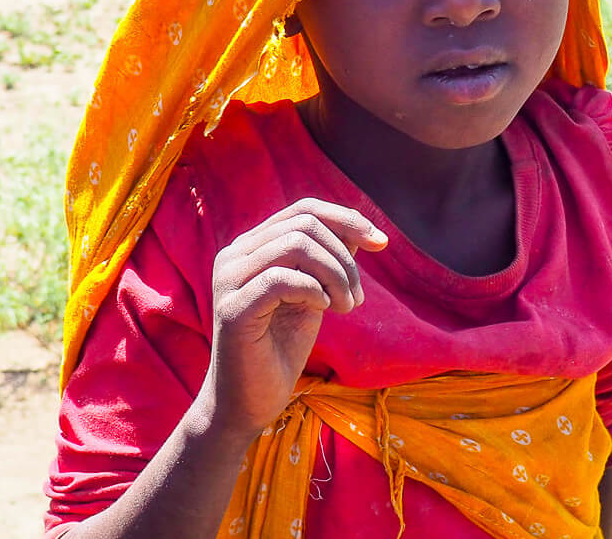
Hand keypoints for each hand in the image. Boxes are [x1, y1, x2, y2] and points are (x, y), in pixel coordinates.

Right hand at [199, 198, 386, 441]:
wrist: (249, 401)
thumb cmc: (281, 347)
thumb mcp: (315, 292)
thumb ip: (330, 258)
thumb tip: (361, 228)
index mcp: (252, 246)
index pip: (305, 210)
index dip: (348, 219)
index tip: (382, 243)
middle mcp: (234, 255)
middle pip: (306, 224)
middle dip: (345, 257)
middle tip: (357, 297)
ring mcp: (229, 280)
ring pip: (297, 245)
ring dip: (336, 274)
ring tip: (346, 306)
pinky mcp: (232, 309)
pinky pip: (282, 279)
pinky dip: (315, 290)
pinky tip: (324, 310)